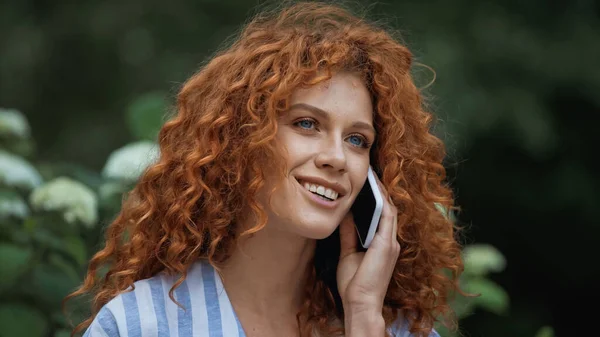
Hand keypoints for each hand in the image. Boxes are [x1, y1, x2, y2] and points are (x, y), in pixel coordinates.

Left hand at [337, 176, 399, 332]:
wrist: (360, 302)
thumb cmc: (354, 283)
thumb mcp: (348, 252)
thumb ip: (348, 233)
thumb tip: (345, 213)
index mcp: (382, 244)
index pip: (381, 214)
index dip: (376, 197)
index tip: (366, 182)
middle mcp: (390, 241)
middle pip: (387, 208)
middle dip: (379, 190)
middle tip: (370, 172)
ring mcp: (391, 242)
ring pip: (389, 209)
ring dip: (382, 191)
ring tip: (372, 174)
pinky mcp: (387, 244)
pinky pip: (387, 216)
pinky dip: (383, 200)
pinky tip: (376, 188)